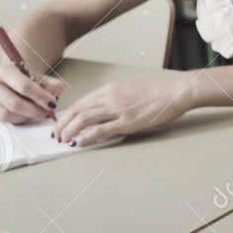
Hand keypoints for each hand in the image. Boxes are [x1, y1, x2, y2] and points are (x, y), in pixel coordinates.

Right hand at [0, 62, 63, 123]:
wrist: (11, 81)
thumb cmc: (27, 80)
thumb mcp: (42, 78)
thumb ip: (52, 85)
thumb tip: (54, 95)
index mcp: (5, 70)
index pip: (24, 86)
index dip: (40, 97)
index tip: (52, 103)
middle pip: (13, 103)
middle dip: (33, 110)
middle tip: (46, 112)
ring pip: (5, 114)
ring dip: (25, 117)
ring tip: (36, 114)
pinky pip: (0, 121)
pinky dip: (16, 121)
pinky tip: (25, 116)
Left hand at [52, 76, 190, 146]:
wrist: (176, 91)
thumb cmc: (159, 92)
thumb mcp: (132, 90)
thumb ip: (116, 99)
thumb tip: (105, 112)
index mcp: (111, 89)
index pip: (81, 102)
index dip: (67, 114)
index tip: (61, 123)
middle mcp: (110, 97)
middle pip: (77, 110)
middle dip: (62, 123)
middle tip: (56, 134)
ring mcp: (118, 109)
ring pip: (83, 119)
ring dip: (69, 130)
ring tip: (63, 140)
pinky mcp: (127, 121)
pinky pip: (100, 130)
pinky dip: (86, 137)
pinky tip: (80, 143)